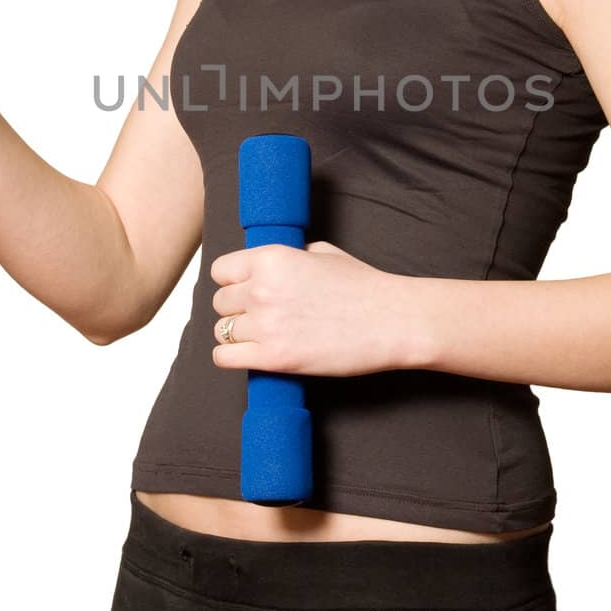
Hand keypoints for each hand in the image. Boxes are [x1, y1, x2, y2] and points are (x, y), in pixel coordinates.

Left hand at [210, 240, 417, 377]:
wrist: (391, 320)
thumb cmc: (363, 286)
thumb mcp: (322, 253)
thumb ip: (288, 257)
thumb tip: (269, 267)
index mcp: (271, 258)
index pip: (221, 271)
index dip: (232, 281)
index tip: (243, 290)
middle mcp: (261, 289)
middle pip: (220, 302)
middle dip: (236, 309)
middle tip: (258, 316)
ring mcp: (265, 325)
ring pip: (221, 331)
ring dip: (237, 334)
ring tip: (259, 337)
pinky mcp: (273, 357)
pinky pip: (224, 357)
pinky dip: (232, 357)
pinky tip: (250, 354)